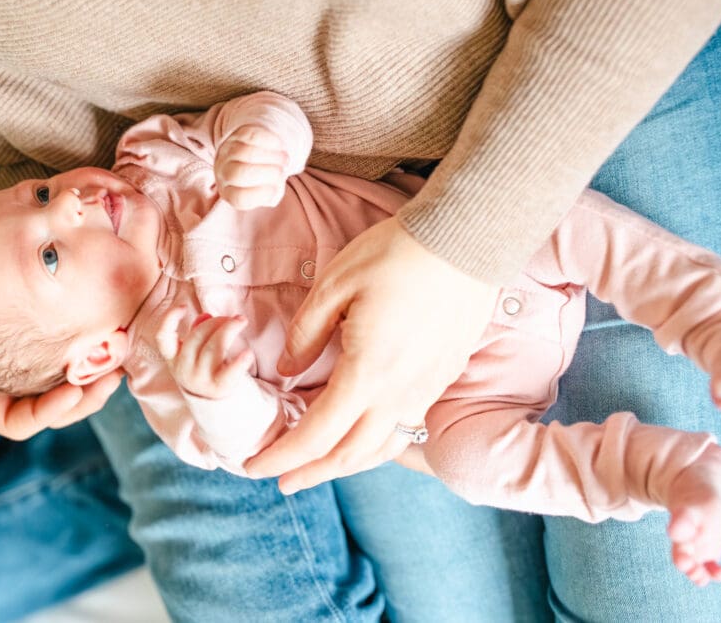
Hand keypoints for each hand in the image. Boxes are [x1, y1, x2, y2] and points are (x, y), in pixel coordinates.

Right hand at [0, 249, 119, 438]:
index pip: (17, 423)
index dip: (48, 414)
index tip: (75, 392)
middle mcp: (2, 385)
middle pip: (53, 409)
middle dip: (86, 400)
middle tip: (113, 377)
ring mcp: (20, 362)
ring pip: (66, 382)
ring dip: (95, 377)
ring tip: (121, 355)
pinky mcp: (34, 333)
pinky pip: (65, 347)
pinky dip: (89, 344)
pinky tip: (110, 327)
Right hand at [156, 307, 253, 397]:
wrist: (215, 405)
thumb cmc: (206, 369)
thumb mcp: (196, 352)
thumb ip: (198, 332)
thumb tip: (205, 315)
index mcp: (173, 357)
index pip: (163, 337)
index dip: (170, 319)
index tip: (183, 306)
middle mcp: (183, 369)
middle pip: (197, 337)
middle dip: (217, 322)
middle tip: (234, 318)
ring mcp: (199, 379)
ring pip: (213, 348)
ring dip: (229, 330)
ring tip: (241, 321)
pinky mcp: (218, 387)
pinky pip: (229, 371)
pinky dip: (240, 361)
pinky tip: (248, 353)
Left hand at [214, 124, 289, 209]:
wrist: (257, 156)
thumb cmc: (264, 181)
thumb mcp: (267, 193)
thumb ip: (271, 195)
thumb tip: (274, 187)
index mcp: (228, 193)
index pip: (239, 197)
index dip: (260, 194)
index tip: (275, 189)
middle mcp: (223, 173)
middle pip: (239, 173)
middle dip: (267, 173)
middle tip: (282, 172)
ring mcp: (227, 151)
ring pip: (246, 152)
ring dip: (271, 156)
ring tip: (284, 160)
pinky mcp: (237, 134)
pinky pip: (251, 135)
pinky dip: (269, 141)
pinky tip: (279, 147)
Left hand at [244, 218, 498, 491]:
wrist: (466, 239)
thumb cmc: (395, 255)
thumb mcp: (333, 286)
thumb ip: (305, 334)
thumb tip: (288, 371)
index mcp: (367, 373)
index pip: (317, 435)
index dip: (282, 457)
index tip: (255, 466)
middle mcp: (401, 392)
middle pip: (350, 455)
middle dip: (311, 473)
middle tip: (282, 482)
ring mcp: (428, 388)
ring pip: (384, 447)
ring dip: (347, 465)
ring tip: (320, 468)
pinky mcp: (444, 376)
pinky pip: (407, 426)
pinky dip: (378, 443)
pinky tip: (364, 434)